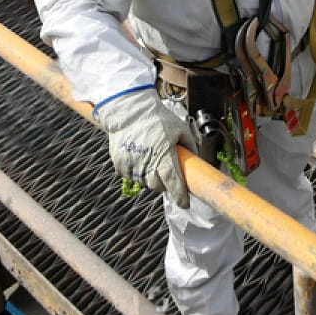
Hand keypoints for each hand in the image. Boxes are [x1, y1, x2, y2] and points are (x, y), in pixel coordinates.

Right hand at [95, 88, 191, 207]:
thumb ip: (190, 145)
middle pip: (157, 186)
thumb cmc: (157, 118)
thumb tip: (195, 159)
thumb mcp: (180, 128)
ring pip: (144, 182)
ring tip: (152, 159)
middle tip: (166, 172)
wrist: (130, 110)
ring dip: (150, 177)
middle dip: (164, 184)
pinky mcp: (120, 164)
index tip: (185, 203)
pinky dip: (137, 171)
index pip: (173, 182)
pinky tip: (139, 157)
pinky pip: (131, 175)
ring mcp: (132, 165)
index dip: (180, 196)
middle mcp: (147, 163)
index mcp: (164, 155)